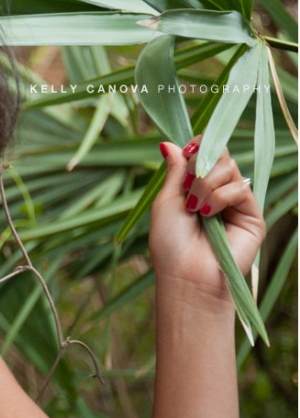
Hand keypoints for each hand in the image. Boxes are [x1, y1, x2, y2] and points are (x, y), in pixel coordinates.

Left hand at [150, 135, 264, 306]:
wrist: (187, 274)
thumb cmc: (170, 243)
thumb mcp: (166, 201)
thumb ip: (174, 172)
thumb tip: (169, 143)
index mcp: (196, 187)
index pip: (205, 153)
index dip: (199, 146)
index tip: (188, 151)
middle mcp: (217, 192)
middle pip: (219, 154)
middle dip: (200, 165)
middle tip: (188, 187)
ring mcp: (235, 203)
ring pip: (230, 168)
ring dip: (206, 183)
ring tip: (195, 208)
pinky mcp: (251, 215)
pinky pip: (240, 188)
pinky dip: (220, 196)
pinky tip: (208, 214)